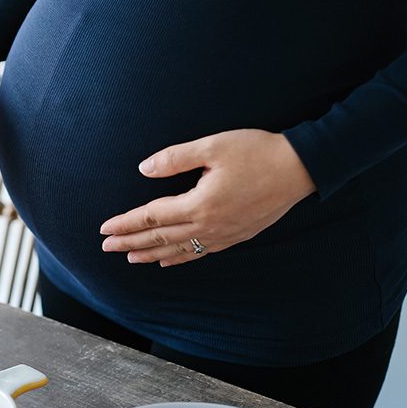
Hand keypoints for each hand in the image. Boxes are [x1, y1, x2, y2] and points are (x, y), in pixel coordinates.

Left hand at [99, 129, 315, 266]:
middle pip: (160, 238)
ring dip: (151, 253)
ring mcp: (223, 235)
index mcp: (199, 204)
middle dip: (130, 242)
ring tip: (130, 257)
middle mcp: (208, 226)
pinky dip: (179, 258)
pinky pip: (200, 253)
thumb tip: (144, 169)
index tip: (104, 229)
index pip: (152, 217)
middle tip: (105, 248)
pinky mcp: (236, 236)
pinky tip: (167, 261)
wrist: (302, 168)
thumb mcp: (213, 146)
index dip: (126, 223)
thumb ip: (175, 158)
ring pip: (178, 250)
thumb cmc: (257, 152)